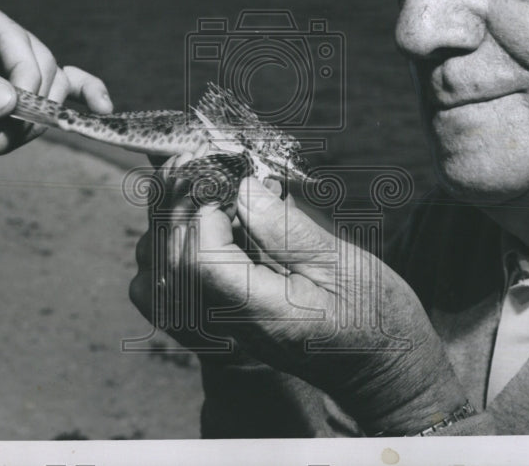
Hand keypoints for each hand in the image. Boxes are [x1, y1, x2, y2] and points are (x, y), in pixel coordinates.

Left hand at [0, 0, 111, 176]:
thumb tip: (7, 98)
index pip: (13, 36)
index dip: (23, 72)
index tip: (17, 108)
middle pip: (39, 62)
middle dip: (29, 104)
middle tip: (1, 136)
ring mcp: (9, 67)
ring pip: (53, 83)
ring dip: (37, 120)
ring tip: (1, 143)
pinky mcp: (20, 95)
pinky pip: (67, 87)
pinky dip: (86, 95)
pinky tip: (100, 109)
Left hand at [130, 157, 466, 432]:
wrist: (376, 367)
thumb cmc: (371, 314)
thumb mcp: (345, 264)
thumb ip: (289, 228)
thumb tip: (244, 187)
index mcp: (264, 313)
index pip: (200, 260)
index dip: (204, 208)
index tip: (228, 175)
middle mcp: (227, 328)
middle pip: (168, 261)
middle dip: (177, 201)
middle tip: (201, 160)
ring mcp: (212, 333)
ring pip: (153, 274)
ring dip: (165, 222)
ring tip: (197, 187)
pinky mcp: (207, 329)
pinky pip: (157, 295)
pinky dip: (161, 254)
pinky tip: (192, 227)